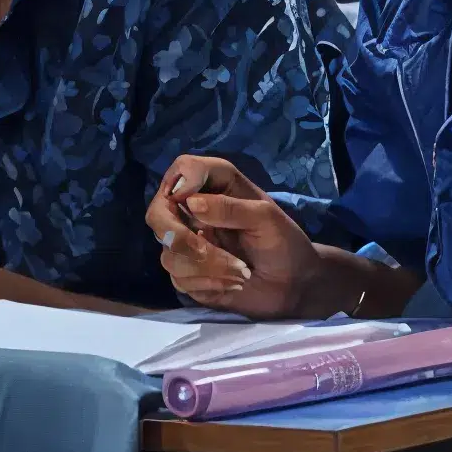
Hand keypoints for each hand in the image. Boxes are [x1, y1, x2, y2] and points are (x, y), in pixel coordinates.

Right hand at [147, 155, 353, 319]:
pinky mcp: (187, 275)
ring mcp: (186, 246)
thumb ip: (232, 208)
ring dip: (207, 265)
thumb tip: (191, 202)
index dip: (182, 180)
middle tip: (205, 247)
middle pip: (157, 214)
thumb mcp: (266, 219)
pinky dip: (209, 283)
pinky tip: (233, 283)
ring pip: (169, 252)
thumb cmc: (283, 241)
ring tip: (241, 271)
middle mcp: (193, 213)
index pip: (184, 168)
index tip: (194, 201)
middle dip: (180, 236)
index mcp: (215, 188)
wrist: (293, 283)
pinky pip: (179, 279)